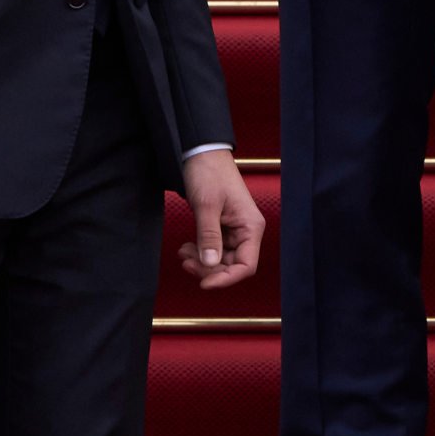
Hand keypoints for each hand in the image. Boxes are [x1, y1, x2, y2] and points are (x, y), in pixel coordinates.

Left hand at [177, 152, 263, 291]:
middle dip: (209, 269)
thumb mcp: (207, 205)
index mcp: (251, 227)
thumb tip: (210, 265)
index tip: (204, 283)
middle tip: (186, 263)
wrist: (201, 152)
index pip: (246, 266)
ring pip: (221, 260)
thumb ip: (209, 237)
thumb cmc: (209, 173)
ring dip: (202, 262)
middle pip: (231, 266)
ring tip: (183, 253)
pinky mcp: (222, 228)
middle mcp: (246, 231)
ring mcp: (234, 230)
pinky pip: (213, 249)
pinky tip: (186, 248)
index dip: (226, 279)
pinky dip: (200, 252)